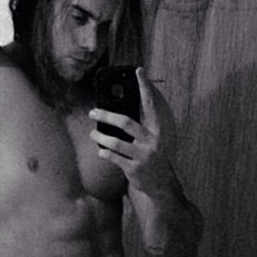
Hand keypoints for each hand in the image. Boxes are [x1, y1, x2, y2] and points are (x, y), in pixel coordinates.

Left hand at [89, 67, 174, 195]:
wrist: (163, 185)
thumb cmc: (153, 158)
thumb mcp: (152, 141)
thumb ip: (140, 128)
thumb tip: (117, 114)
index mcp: (157, 130)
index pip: (150, 104)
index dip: (145, 87)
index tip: (138, 70)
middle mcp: (151, 141)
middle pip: (126, 122)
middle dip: (106, 115)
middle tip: (93, 111)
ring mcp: (143, 156)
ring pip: (115, 142)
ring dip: (100, 136)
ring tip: (94, 133)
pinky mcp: (134, 168)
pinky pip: (113, 157)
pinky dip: (104, 153)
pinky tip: (101, 151)